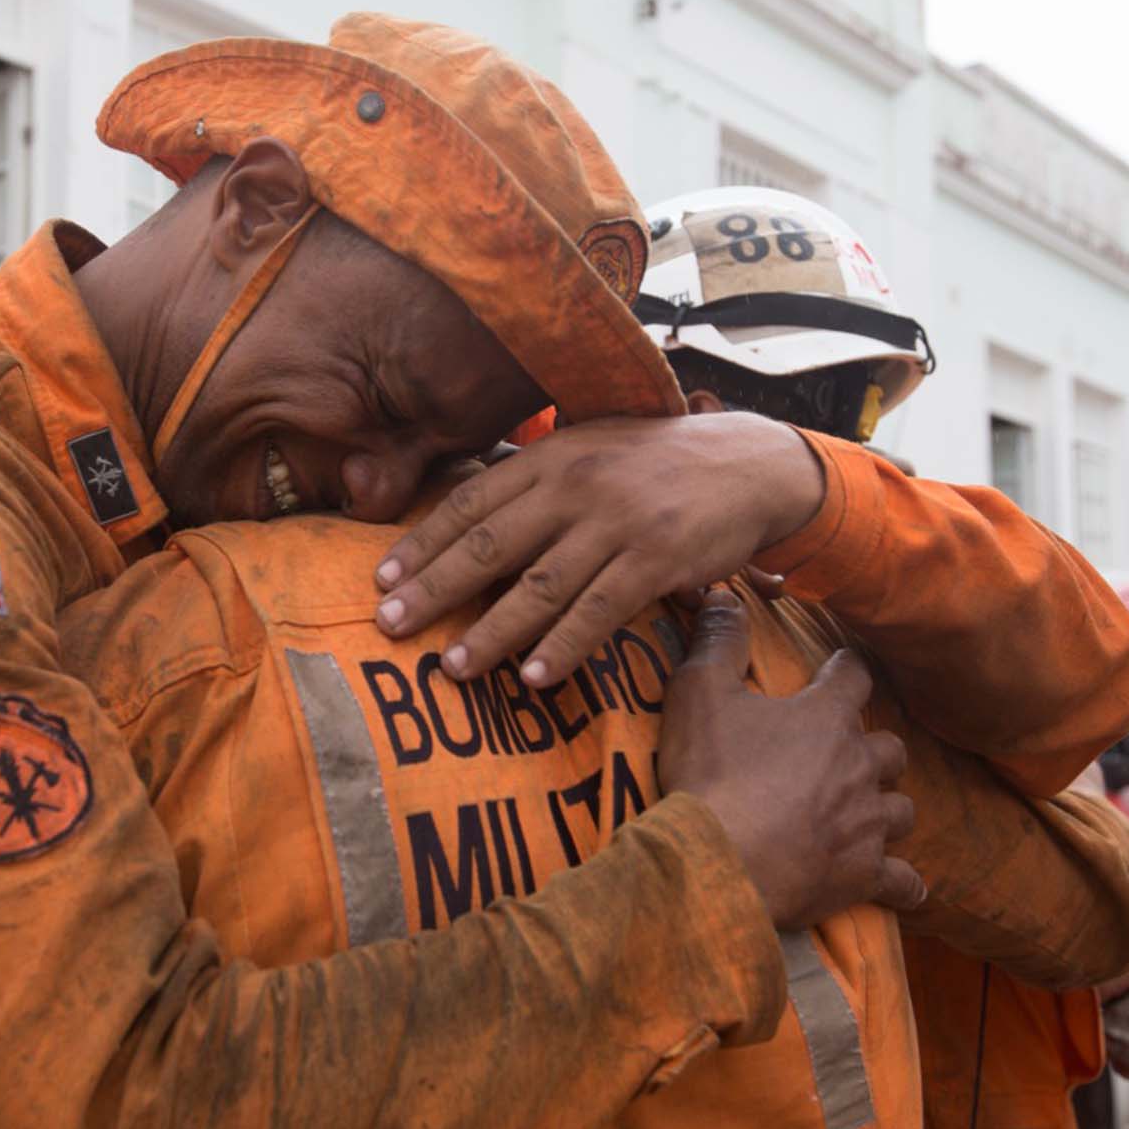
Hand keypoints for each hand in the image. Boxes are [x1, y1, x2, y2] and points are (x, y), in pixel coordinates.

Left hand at [375, 413, 825, 683]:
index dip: (422, 543)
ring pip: (539, 586)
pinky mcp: (656, 559)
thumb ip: (534, 480)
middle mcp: (575, 486)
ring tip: (454, 667)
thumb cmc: (655, 463)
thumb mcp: (588, 450)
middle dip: (434, 589)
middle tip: (389, 627)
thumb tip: (466, 520)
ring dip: (491, 632)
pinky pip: (599, 610)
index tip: (382, 580)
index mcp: (550, 457)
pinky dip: (564, 646)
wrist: (747, 463)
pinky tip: (534, 677)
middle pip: (489, 545)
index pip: (469, 502)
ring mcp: (616, 523)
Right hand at [660, 590, 921, 929]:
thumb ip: (718, 641)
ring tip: (867, 812)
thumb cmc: (711, 773)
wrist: (722, 862)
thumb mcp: (699, 693)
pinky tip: (905, 887)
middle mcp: (859, 765)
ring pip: (902, 808)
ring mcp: (866, 823)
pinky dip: (903, 881)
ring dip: (886, 806)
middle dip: (875, 748)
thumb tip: (724, 595)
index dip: (845, 670)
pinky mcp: (864, 874)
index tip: (838, 670)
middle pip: (891, 748)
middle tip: (848, 754)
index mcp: (825, 717)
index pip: (853, 676)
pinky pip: (902, 879)